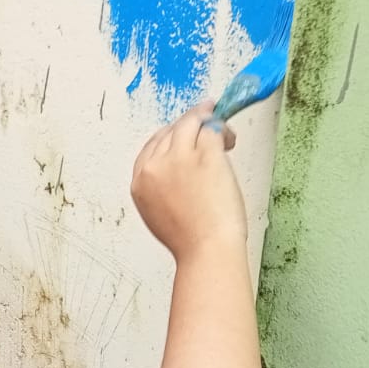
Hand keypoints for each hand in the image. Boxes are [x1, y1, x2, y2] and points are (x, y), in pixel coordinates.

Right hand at [130, 101, 245, 262]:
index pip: (151, 145)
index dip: (169, 136)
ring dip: (204, 118)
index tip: (182, 134)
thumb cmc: (190, 240)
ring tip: (218, 123)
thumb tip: (177, 175)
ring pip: (189, 123)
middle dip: (187, 125)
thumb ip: (160, 189)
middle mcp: (155, 165)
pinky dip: (222, 129)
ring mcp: (179, 157)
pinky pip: (211, 130)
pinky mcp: (204, 154)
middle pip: (169, 131)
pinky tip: (228, 136)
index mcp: (140, 181)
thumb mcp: (158, 214)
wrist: (206, 248)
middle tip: (203, 122)